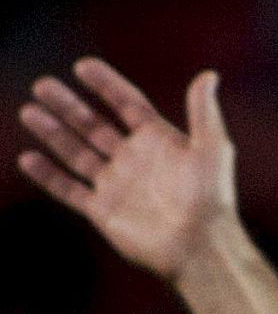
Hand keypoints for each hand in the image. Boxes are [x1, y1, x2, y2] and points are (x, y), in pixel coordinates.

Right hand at [17, 58, 237, 279]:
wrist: (200, 246)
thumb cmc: (211, 197)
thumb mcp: (213, 148)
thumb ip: (204, 111)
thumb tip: (209, 75)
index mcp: (159, 141)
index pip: (127, 104)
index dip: (107, 85)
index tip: (83, 66)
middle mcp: (135, 160)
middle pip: (94, 125)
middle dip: (68, 105)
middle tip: (43, 85)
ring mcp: (117, 185)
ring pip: (77, 152)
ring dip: (53, 132)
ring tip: (30, 111)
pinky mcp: (104, 211)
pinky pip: (69, 190)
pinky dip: (48, 175)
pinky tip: (28, 158)